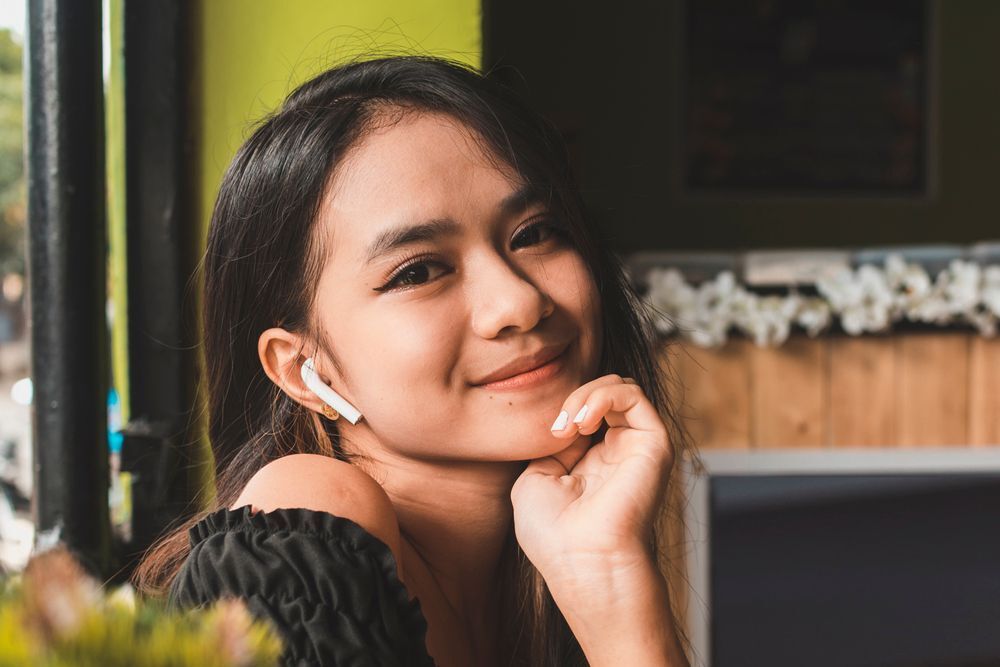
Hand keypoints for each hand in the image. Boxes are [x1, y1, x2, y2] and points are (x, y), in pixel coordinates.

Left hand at [510, 374, 674, 576]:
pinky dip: (603, 396)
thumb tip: (567, 423)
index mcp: (591, 462)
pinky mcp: (654, 445)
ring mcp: (637, 447)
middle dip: (574, 397)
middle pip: (603, 393)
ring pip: (620, 387)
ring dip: (586, 394)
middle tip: (557, 427)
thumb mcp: (535, 480)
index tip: (546, 435)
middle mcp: (617, 453)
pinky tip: (583, 420)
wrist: (582, 561)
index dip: (561, 410)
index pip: (584, 411)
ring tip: (571, 422)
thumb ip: (551, 446)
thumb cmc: (554, 535)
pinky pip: (633, 395)